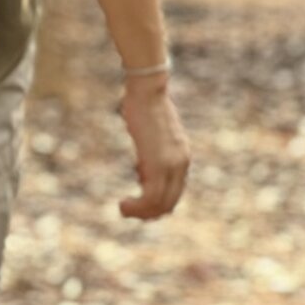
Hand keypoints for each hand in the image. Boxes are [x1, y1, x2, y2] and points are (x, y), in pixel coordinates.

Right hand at [118, 74, 189, 220]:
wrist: (148, 92)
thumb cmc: (145, 107)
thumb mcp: (151, 135)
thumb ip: (152, 154)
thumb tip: (143, 169)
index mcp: (181, 157)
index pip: (174, 192)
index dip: (156, 203)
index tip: (136, 203)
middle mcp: (181, 163)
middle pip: (169, 202)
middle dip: (148, 212)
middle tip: (127, 210)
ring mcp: (172, 165)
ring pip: (160, 203)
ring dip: (140, 212)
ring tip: (123, 209)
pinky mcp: (159, 164)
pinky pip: (151, 196)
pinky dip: (138, 206)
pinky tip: (123, 203)